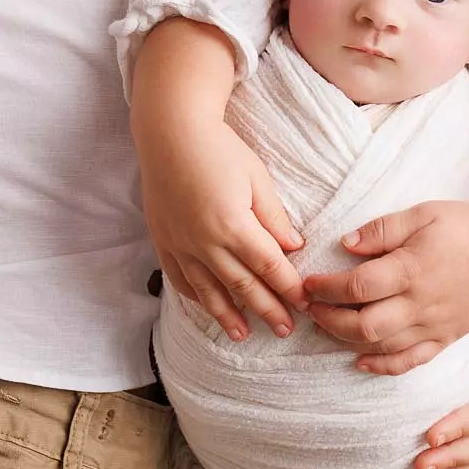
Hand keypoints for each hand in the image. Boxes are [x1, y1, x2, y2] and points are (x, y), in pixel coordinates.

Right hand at [138, 117, 306, 341]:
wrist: (170, 132)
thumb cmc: (219, 148)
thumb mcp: (256, 177)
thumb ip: (274, 218)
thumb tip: (292, 249)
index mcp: (232, 224)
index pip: (268, 265)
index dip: (289, 288)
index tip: (305, 303)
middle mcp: (204, 241)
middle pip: (242, 285)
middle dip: (266, 310)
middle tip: (285, 330)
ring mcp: (180, 243)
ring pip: (208, 290)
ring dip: (228, 315)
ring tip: (243, 335)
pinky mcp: (163, 240)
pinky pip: (179, 278)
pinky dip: (195, 296)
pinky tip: (207, 306)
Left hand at [304, 199, 468, 374]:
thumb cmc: (464, 227)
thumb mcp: (422, 214)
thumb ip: (381, 229)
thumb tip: (345, 244)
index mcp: (411, 269)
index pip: (357, 286)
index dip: (326, 288)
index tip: (307, 283)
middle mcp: (420, 304)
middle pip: (363, 325)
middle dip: (328, 319)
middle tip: (309, 307)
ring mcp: (434, 326)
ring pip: (382, 346)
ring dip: (346, 341)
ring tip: (326, 326)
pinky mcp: (446, 338)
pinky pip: (411, 361)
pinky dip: (382, 366)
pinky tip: (360, 361)